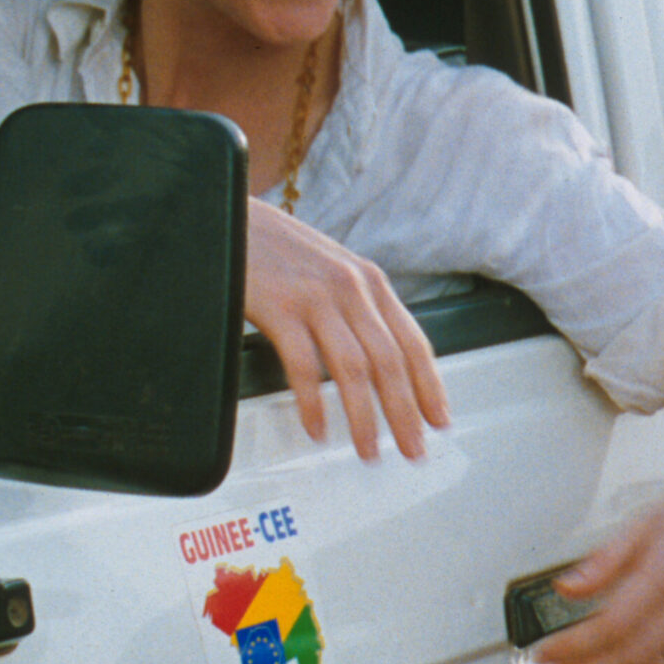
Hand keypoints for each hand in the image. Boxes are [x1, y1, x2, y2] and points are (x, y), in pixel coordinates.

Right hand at [244, 198, 450, 460]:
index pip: (414, 342)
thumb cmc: (274, 249)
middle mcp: (352, 288)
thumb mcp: (329, 271)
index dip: (430, 386)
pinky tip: (318, 428)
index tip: (439, 420)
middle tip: (412, 450)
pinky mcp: (279, 306)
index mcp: (370, 281)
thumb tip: (379, 359)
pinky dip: (313, 402)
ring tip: (368, 450)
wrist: (225, 212)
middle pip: (390, 362)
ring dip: (364, 418)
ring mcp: (316, 296)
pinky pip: (303, 365)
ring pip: (354, 369)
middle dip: (406, 413)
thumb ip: (356, 308)